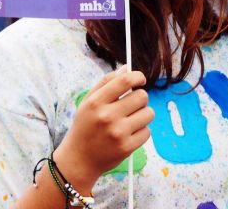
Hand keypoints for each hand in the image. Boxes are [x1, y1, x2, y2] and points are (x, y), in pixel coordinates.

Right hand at [53, 69, 152, 191]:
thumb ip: (106, 83)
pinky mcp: (127, 147)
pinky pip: (147, 131)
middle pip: (142, 96)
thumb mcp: (88, 102)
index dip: (137, 77)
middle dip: (140, 98)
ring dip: (142, 115)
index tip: (140, 79)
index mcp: (96, 103)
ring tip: (130, 120)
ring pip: (148, 113)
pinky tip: (128, 134)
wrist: (79, 160)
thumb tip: (127, 68)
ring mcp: (118, 133)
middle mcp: (107, 117)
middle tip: (131, 104)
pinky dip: (141, 131)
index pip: (125, 81)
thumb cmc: (85, 127)